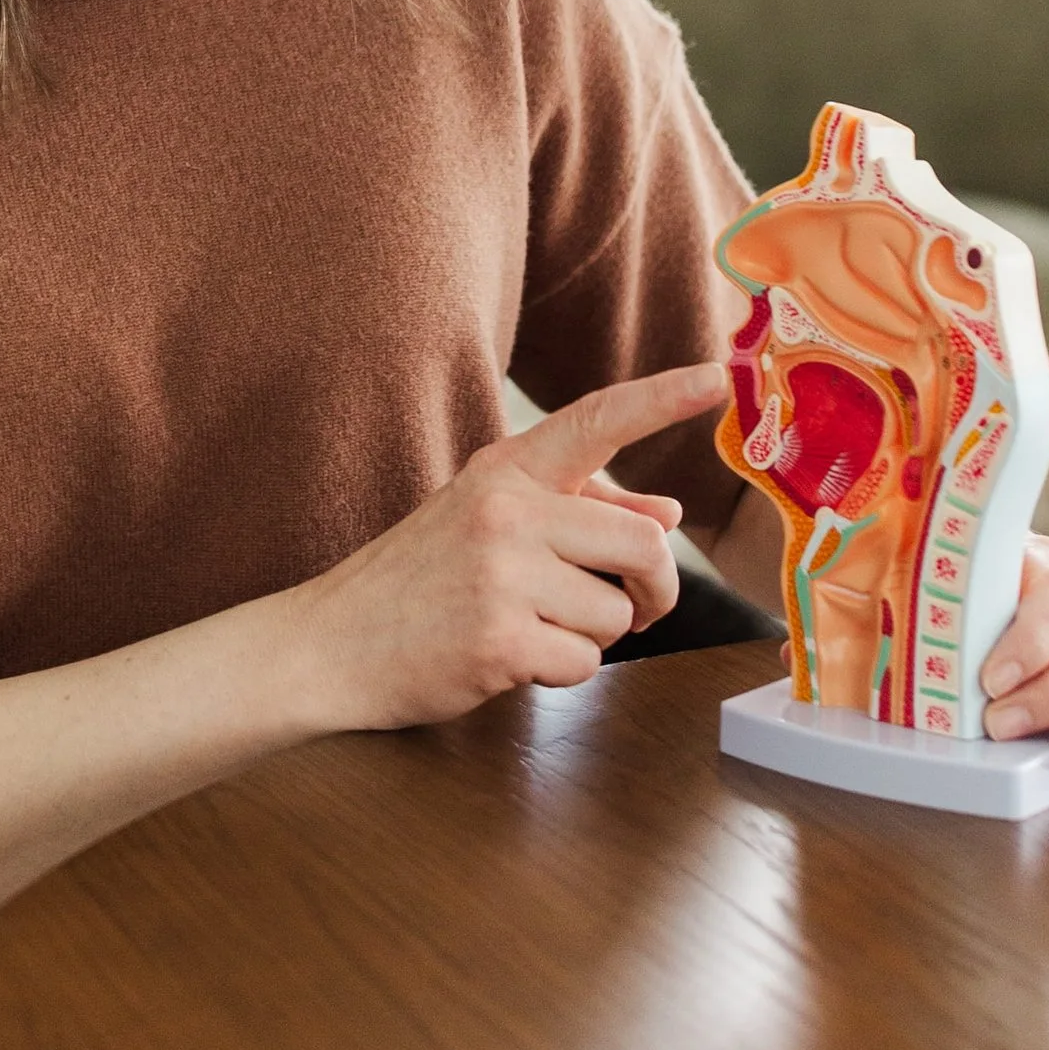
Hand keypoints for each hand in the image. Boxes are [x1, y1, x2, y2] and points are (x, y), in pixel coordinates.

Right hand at [301, 363, 729, 733]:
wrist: (329, 642)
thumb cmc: (418, 580)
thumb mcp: (489, 523)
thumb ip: (581, 513)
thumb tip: (666, 513)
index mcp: (505, 470)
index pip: (596, 420)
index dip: (663, 397)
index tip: (719, 373)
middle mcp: (506, 509)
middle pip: (644, 545)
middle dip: (652, 590)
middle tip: (628, 608)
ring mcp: (500, 574)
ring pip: (617, 615)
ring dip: (590, 638)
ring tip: (528, 627)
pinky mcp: (498, 639)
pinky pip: (584, 664)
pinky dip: (559, 675)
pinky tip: (510, 659)